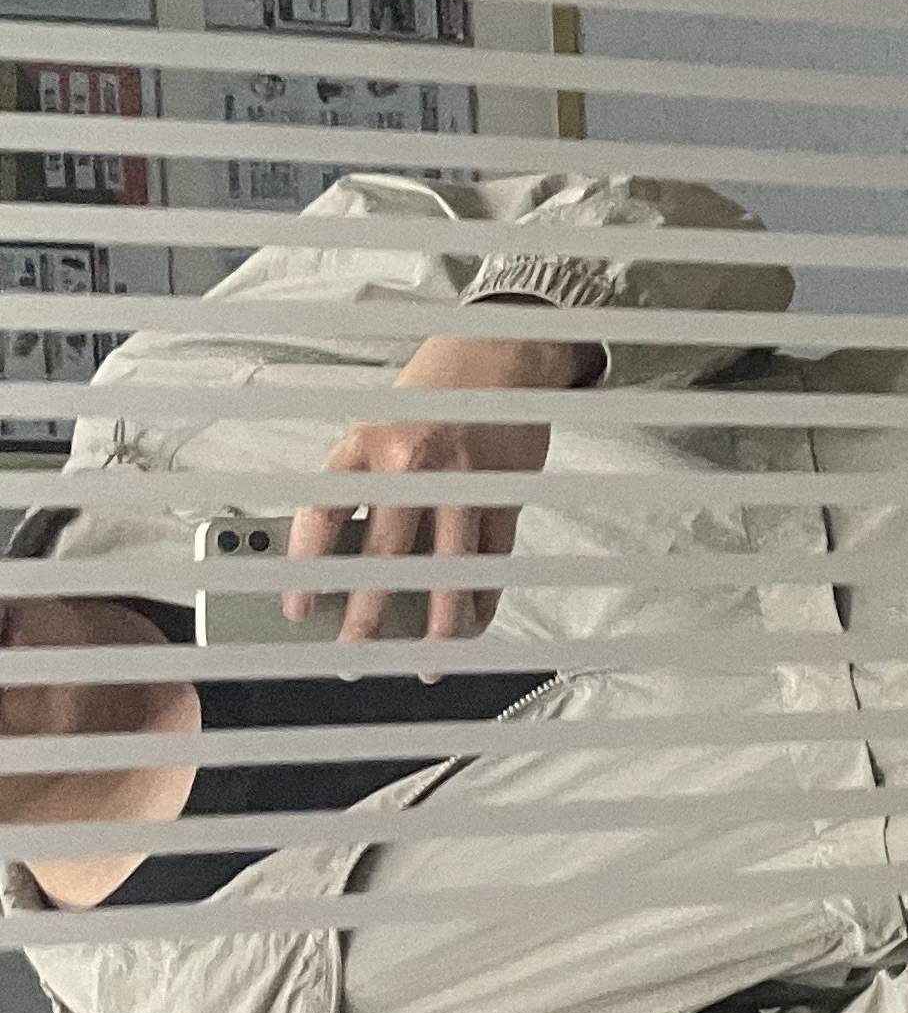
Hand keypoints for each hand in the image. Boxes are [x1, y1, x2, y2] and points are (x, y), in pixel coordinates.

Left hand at [289, 318, 600, 643]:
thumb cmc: (424, 402)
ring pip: (451, 561)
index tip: (297, 612)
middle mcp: (412, 462)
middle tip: (354, 652)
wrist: (497, 356)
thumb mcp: (375, 433)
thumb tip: (339, 566)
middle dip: (370, 609)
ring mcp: (464, 479)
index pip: (325, 515)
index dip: (308, 569)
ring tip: (429, 656)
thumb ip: (359, 489)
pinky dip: (483, 594)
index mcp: (363, 445)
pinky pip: (493, 556)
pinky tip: (470, 622)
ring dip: (441, 615)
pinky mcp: (506, 491)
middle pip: (389, 552)